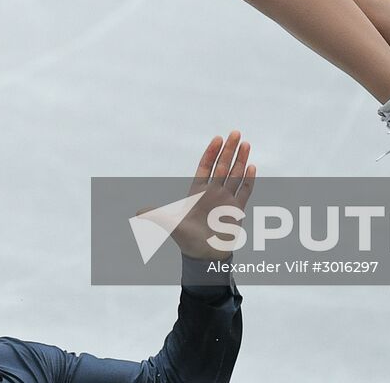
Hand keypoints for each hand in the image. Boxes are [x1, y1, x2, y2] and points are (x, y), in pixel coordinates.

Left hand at [169, 131, 255, 261]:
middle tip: (235, 132)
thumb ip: (156, 215)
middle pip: (222, 166)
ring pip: (235, 175)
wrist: (203, 256)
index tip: (218, 138)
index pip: (205, 167)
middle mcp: (213, 192)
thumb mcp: (170, 225)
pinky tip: (252, 166)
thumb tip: (138, 212)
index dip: (211, 153)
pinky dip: (248, 179)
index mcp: (197, 191)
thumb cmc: (186, 240)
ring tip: (246, 143)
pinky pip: (244, 191)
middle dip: (229, 150)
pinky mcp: (237, 210)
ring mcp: (226, 199)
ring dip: (241, 160)